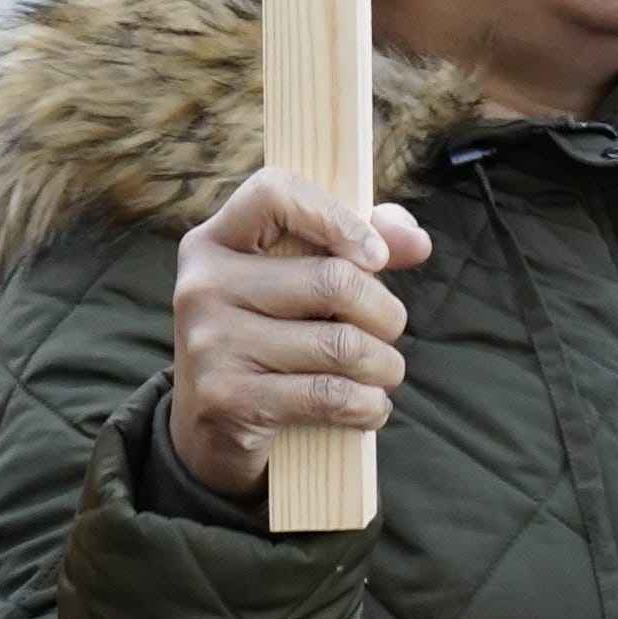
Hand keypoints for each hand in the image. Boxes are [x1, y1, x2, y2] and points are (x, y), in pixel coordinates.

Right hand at [164, 164, 430, 504]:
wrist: (211, 426)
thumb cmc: (275, 334)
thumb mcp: (305, 279)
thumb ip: (365, 241)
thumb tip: (415, 242)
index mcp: (215, 242)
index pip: (273, 192)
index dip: (338, 216)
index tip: (376, 257)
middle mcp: (202, 286)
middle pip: (334, 280)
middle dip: (387, 313)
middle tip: (387, 331)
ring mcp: (208, 344)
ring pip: (342, 344)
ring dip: (384, 365)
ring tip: (382, 372)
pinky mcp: (225, 400)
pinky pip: (330, 395)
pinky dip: (369, 404)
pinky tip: (368, 406)